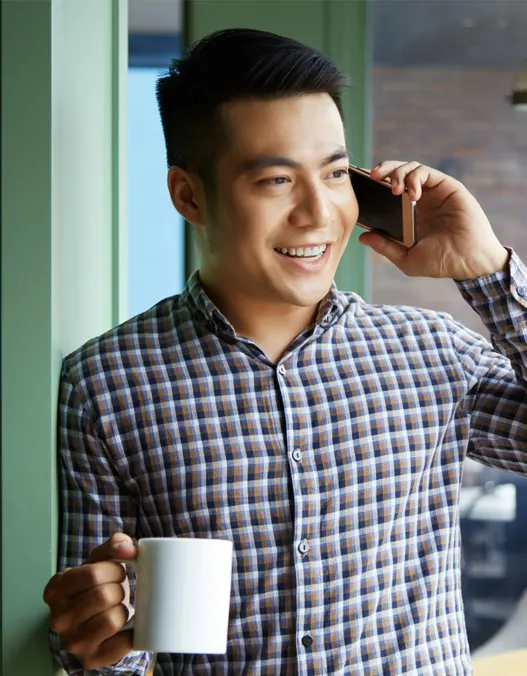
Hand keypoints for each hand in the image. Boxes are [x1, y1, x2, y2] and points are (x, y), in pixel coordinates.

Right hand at [43, 533, 137, 669]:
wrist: (96, 621)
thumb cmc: (98, 586)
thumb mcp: (100, 561)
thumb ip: (114, 545)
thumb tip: (128, 548)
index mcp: (56, 589)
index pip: (92, 574)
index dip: (114, 569)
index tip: (118, 571)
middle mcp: (57, 618)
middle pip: (103, 596)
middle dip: (119, 589)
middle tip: (117, 591)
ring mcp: (71, 641)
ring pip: (112, 619)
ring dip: (123, 610)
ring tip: (117, 608)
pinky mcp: (89, 659)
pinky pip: (121, 643)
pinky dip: (130, 633)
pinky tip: (125, 628)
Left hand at [358, 161, 508, 279]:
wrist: (468, 262)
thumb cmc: (441, 262)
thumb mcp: (406, 258)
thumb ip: (385, 246)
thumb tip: (362, 237)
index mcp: (410, 214)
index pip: (389, 192)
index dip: (376, 186)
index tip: (362, 187)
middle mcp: (422, 200)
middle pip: (399, 174)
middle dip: (384, 169)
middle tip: (372, 176)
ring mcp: (434, 192)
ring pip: (412, 168)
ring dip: (398, 173)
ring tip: (394, 189)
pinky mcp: (447, 187)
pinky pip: (426, 172)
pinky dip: (415, 178)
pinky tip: (412, 194)